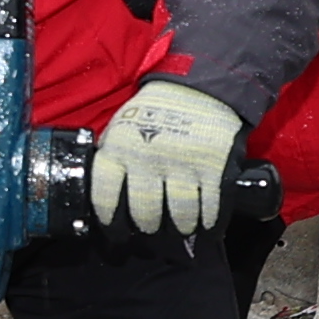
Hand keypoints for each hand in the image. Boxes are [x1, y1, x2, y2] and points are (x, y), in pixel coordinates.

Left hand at [92, 78, 242, 235]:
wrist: (198, 87)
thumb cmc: (153, 112)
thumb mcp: (121, 128)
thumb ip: (113, 158)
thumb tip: (105, 198)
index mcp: (119, 148)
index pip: (104, 195)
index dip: (109, 219)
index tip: (116, 230)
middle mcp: (147, 158)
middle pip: (144, 211)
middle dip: (148, 226)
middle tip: (151, 228)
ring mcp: (181, 162)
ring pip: (179, 214)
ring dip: (181, 226)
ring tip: (181, 227)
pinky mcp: (213, 166)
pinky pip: (210, 205)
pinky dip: (209, 220)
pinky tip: (205, 224)